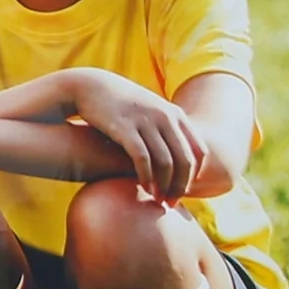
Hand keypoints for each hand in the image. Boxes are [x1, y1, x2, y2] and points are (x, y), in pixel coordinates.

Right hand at [66, 73, 210, 200]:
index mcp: (175, 114)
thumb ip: (164, 128)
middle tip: (172, 202)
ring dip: (164, 186)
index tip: (183, 189)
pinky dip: (146, 177)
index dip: (194, 175)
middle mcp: (165, 117)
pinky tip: (144, 189)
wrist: (89, 86)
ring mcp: (146, 122)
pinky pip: (143, 159)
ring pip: (166, 162)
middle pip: (184, 160)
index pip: (199, 151)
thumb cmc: (118, 104)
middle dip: (180, 185)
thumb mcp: (148, 110)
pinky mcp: (125, 128)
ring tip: (158, 200)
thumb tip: (174, 155)